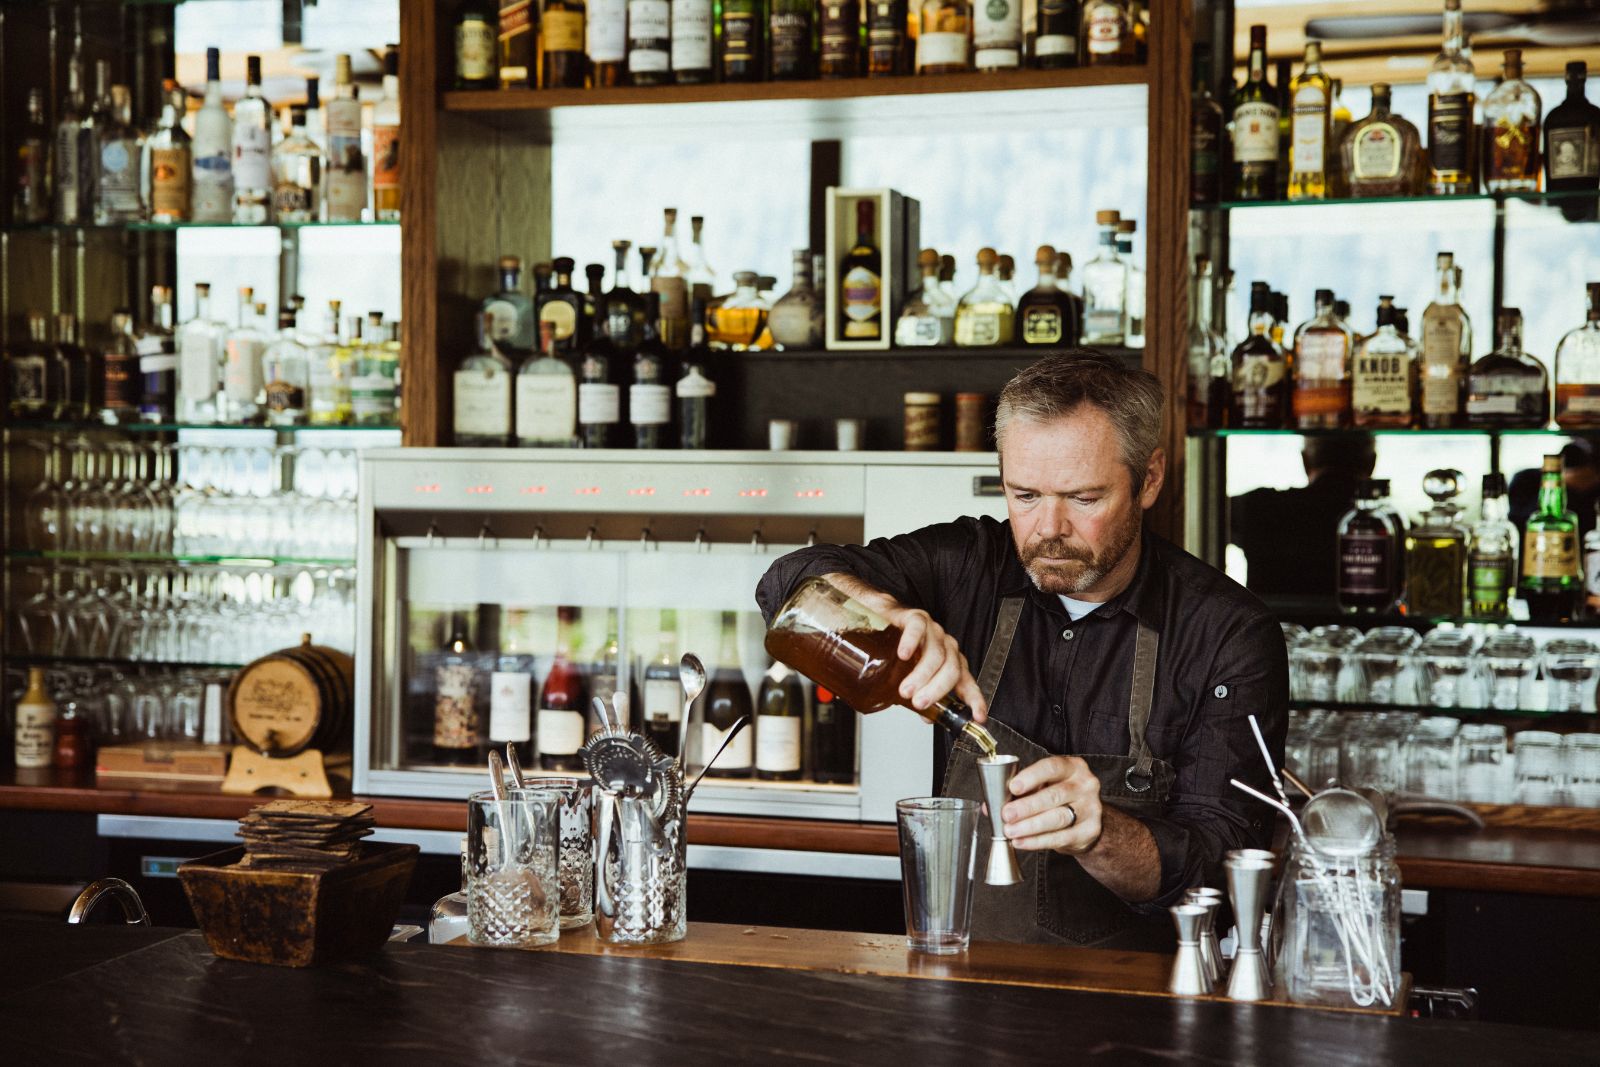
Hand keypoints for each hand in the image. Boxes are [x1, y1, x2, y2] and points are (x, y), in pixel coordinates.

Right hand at [879, 602, 986, 721]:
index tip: (978, 716)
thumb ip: (922, 696)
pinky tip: (903, 655)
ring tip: (906, 690)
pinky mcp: (916, 618)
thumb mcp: (912, 678)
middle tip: (919, 703)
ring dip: (921, 675)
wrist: (883, 621)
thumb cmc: (900, 650)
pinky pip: (917, 628)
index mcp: (951, 663)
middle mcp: (946, 647)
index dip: (975, 700)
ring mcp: (933, 632)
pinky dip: (911, 642)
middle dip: (936, 690)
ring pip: (935, 654)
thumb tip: (928, 717)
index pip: (967, 683)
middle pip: (951, 670)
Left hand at [1002, 756, 1102, 853]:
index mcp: (1072, 767)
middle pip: (1054, 795)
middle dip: (1027, 806)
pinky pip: (1060, 837)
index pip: (1052, 767)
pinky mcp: (1090, 831)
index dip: (1031, 777)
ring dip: (1030, 826)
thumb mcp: (1044, 786)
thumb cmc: (1060, 797)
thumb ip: (1019, 792)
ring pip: (1057, 818)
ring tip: (1011, 831)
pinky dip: (1037, 841)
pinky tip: (1022, 841)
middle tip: (1006, 814)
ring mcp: (1090, 808)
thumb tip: (990, 805)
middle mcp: (1085, 785)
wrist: (1088, 819)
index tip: (1013, 787)